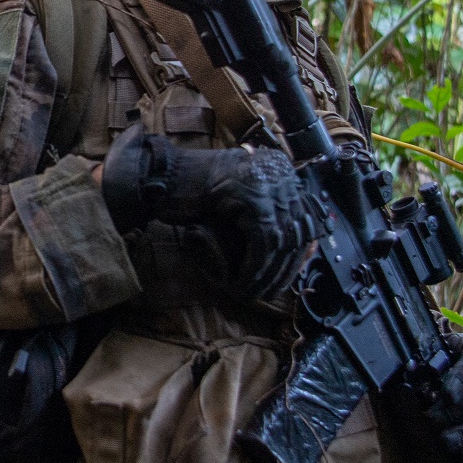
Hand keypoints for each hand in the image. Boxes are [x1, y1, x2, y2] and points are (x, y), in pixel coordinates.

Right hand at [102, 120, 314, 300]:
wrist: (159, 176)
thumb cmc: (190, 192)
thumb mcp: (235, 201)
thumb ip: (262, 216)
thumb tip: (293, 249)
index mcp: (278, 170)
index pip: (303, 218)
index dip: (296, 253)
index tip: (285, 277)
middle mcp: (278, 172)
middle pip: (297, 229)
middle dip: (285, 267)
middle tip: (272, 291)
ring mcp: (266, 182)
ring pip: (281, 239)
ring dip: (268, 273)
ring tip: (254, 292)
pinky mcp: (251, 195)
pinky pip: (263, 241)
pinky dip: (255, 267)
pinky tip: (243, 282)